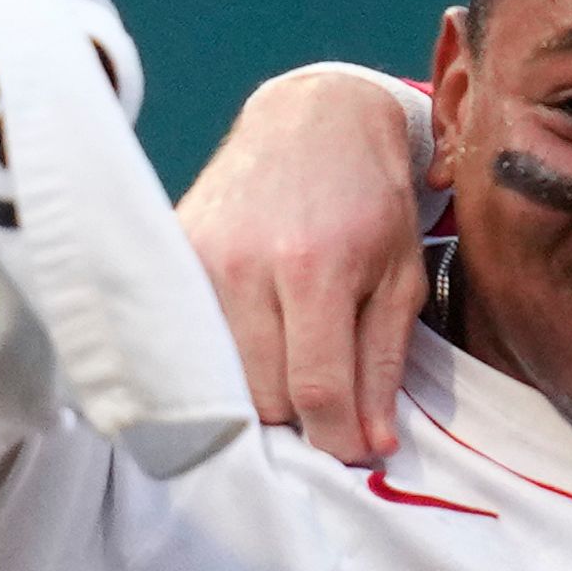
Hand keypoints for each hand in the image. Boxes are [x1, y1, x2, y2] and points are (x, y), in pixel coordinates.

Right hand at [174, 69, 424, 464]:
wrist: (312, 119)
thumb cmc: (369, 199)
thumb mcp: (400, 277)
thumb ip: (382, 364)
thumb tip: (372, 444)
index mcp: (315, 268)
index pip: (315, 390)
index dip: (337, 439)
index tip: (353, 451)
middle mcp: (246, 265)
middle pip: (261, 396)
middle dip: (298, 420)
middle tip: (325, 408)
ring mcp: (198, 258)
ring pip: (220, 377)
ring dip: (256, 394)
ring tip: (289, 373)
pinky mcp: (172, 251)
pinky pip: (189, 340)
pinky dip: (219, 360)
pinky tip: (250, 346)